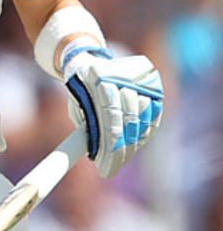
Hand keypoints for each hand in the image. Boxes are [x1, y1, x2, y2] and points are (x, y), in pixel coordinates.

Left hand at [63, 47, 163, 177]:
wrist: (92, 61)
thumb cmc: (80, 89)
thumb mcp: (76, 104)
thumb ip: (86, 125)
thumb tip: (94, 152)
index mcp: (100, 79)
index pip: (111, 119)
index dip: (109, 147)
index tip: (103, 168)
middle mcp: (124, 78)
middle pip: (129, 122)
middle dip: (119, 151)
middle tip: (110, 169)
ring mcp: (142, 80)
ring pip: (143, 121)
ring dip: (131, 146)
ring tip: (118, 161)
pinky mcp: (154, 86)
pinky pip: (153, 117)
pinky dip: (143, 134)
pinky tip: (133, 147)